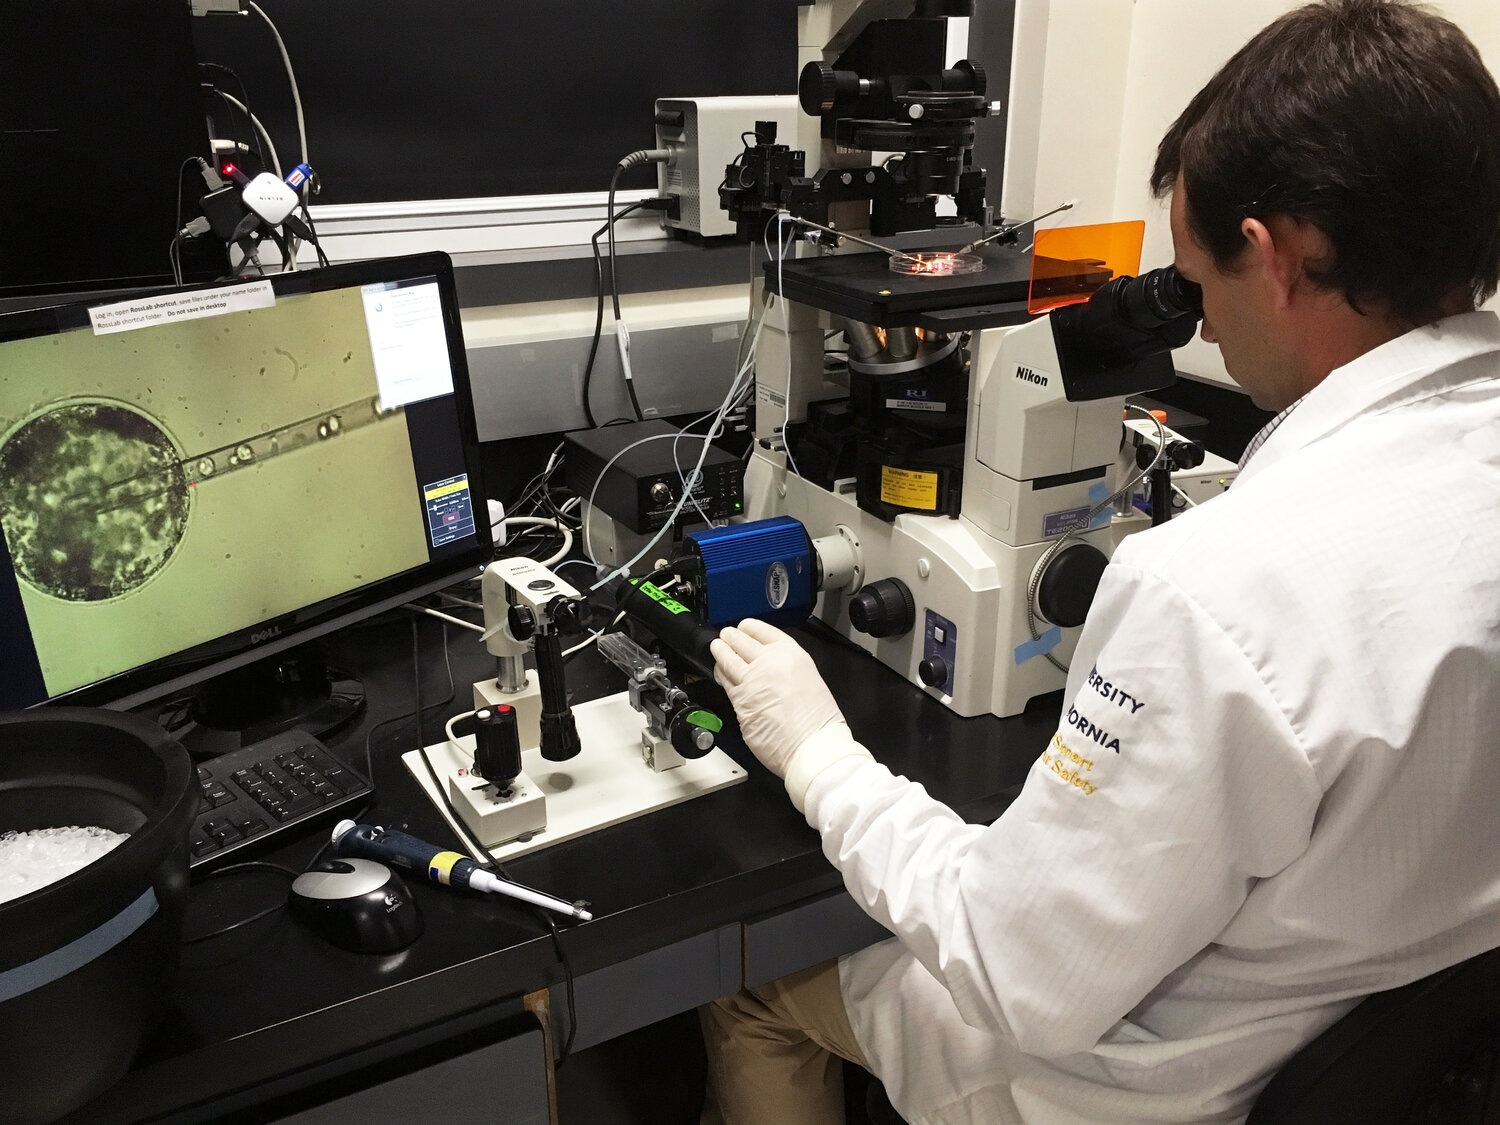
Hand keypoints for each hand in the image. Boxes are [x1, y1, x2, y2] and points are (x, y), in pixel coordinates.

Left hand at [710, 618, 847, 778]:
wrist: (812, 746)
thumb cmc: (818, 722)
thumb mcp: (810, 678)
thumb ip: (787, 668)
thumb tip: (770, 667)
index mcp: (790, 653)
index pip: (761, 630)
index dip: (748, 628)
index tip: (744, 628)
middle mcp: (768, 663)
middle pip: (740, 642)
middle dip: (730, 637)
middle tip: (726, 636)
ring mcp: (750, 682)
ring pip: (727, 660)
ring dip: (720, 652)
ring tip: (717, 647)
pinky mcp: (738, 702)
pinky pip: (725, 685)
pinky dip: (720, 676)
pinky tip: (720, 674)